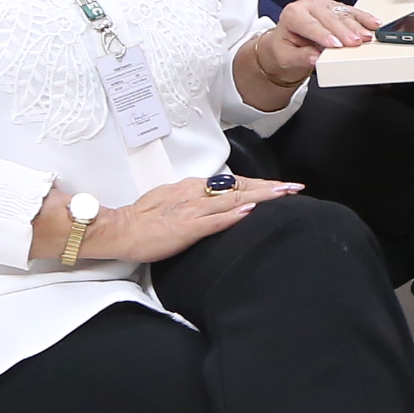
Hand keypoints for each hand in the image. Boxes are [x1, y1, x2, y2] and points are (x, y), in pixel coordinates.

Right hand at [80, 174, 303, 266]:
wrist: (118, 229)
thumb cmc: (142, 219)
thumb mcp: (173, 201)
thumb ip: (197, 201)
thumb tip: (218, 201)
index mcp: (193, 188)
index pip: (234, 183)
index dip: (260, 184)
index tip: (282, 186)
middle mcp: (195, 193)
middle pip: (240, 187)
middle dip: (270, 188)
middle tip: (295, 187)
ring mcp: (191, 209)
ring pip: (232, 199)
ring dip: (260, 196)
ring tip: (284, 195)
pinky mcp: (185, 227)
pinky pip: (213, 220)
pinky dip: (232, 215)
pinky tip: (249, 212)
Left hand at [240, 0, 374, 102]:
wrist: (288, 43)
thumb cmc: (286, 48)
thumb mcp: (287, 58)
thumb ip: (301, 57)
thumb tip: (315, 58)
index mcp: (292, 14)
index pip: (310, 24)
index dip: (324, 35)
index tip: (336, 45)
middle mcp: (308, 6)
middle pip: (329, 18)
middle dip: (344, 31)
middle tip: (355, 43)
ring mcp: (324, 5)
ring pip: (343, 13)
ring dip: (357, 26)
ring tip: (367, 37)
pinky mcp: (337, 8)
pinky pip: (352, 12)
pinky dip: (364, 18)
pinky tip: (373, 24)